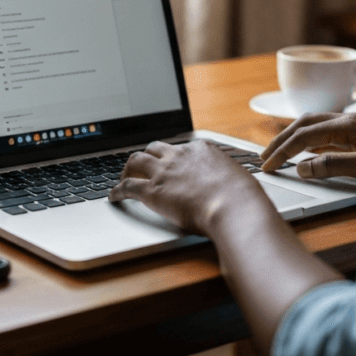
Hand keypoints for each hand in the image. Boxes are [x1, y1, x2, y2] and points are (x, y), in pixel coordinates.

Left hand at [110, 140, 271, 233]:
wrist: (234, 207)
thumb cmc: (241, 197)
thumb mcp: (236, 179)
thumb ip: (225, 179)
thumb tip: (231, 186)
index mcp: (201, 150)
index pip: (179, 148)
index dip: (171, 156)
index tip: (169, 164)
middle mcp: (179, 155)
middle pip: (154, 148)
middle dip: (146, 156)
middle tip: (141, 166)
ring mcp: (164, 171)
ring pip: (136, 160)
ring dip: (127, 168)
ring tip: (124, 177)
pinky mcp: (152, 190)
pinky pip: (127, 186)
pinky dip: (117, 190)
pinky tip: (114, 197)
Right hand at [260, 113, 355, 184]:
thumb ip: (333, 166)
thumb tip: (302, 167)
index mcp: (348, 126)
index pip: (304, 135)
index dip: (283, 151)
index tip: (268, 166)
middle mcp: (349, 121)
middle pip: (305, 123)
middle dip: (281, 138)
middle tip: (264, 157)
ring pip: (315, 125)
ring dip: (293, 136)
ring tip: (278, 151)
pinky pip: (327, 132)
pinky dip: (309, 139)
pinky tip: (307, 150)